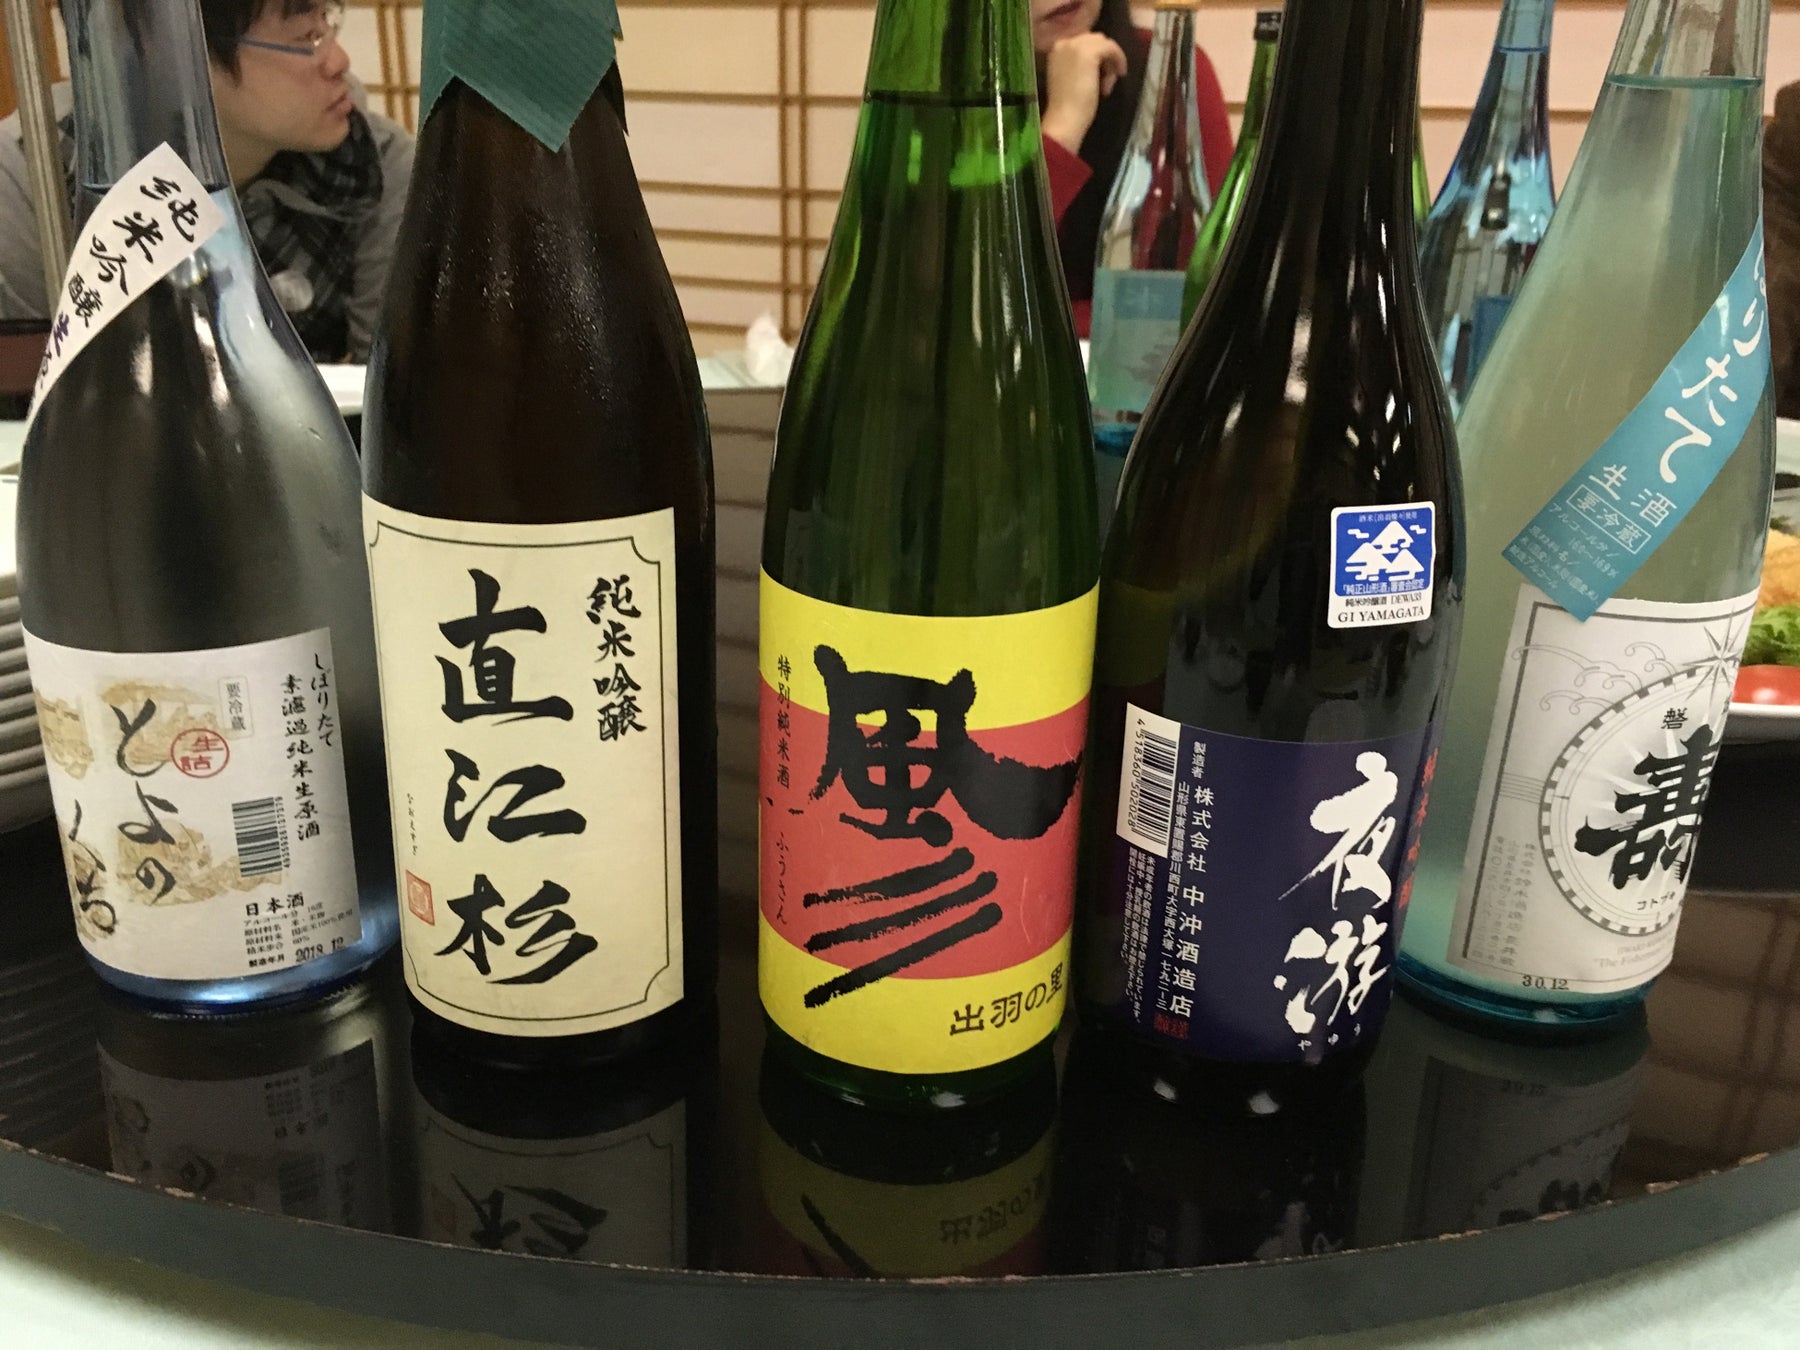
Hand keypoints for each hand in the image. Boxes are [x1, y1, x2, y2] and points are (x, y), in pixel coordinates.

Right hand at [1040, 33, 1128, 155]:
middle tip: (1105, 83)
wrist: (1064, 119)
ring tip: (1107, 85)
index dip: (1095, 58)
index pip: (1083, 43)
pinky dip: (1119, 59)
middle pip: (1094, 40)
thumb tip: (1099, 61)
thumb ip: (1078, 64)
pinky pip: (1112, 48)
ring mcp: (1076, 45)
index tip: (1099, 78)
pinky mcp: (1090, 52)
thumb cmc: (1066, 107)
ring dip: (1110, 62)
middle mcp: (1064, 41)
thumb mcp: (1070, 78)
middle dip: (1103, 59)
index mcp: (1056, 48)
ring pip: (1103, 43)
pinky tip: (1119, 75)